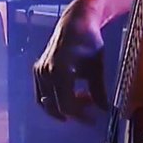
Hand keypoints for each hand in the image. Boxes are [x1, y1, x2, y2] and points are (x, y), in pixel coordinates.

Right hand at [32, 0, 107, 122]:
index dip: (81, 116)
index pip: (67, 106)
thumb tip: (104, 110)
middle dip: (74, 112)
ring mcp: (39, 71)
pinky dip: (53, 100)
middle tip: (90, 109)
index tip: (93, 118)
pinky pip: (42, 94)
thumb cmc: (88, 42)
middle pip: (56, 107)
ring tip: (81, 100)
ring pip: (47, 102)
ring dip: (63, 107)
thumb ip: (99, 92)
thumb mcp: (97, 68)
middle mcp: (46, 72)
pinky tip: (69, 96)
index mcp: (61, 71)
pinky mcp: (37, 70)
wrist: (76, 24)